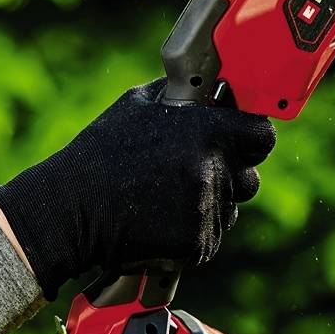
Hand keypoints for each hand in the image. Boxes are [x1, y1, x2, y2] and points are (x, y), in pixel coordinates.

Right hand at [0, 79, 273, 300]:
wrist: (72, 208)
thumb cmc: (100, 153)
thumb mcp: (136, 105)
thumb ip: (180, 96)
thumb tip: (206, 89)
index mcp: (205, 130)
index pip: (262, 135)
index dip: (251, 138)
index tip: (240, 141)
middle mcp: (212, 168)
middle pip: (249, 178)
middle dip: (228, 177)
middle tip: (189, 176)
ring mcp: (206, 209)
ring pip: (227, 211)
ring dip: (205, 208)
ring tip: (162, 200)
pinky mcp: (197, 244)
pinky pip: (208, 239)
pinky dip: (188, 236)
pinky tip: (156, 223)